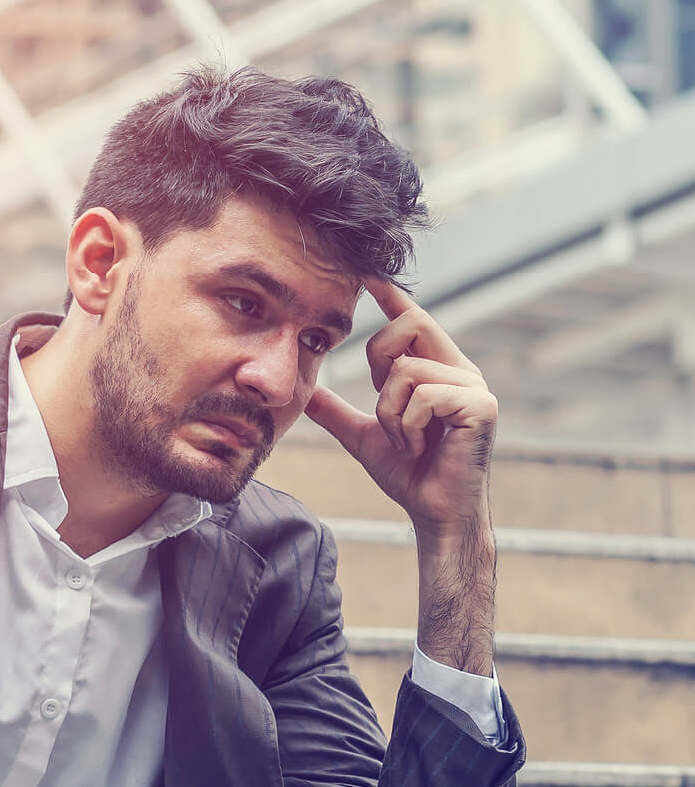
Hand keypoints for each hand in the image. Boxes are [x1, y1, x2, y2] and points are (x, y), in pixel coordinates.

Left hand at [303, 278, 495, 542]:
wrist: (433, 513)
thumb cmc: (409, 474)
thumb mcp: (364, 436)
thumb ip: (337, 411)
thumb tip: (305, 393)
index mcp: (437, 370)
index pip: (413, 320)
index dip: (391, 294)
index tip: (366, 273)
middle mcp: (460, 370)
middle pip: (410, 325)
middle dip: (379, 361)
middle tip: (381, 404)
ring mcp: (474, 387)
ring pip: (406, 370)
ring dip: (389, 413)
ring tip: (406, 441)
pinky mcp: (481, 406)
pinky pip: (422, 395)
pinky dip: (407, 425)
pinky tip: (418, 447)